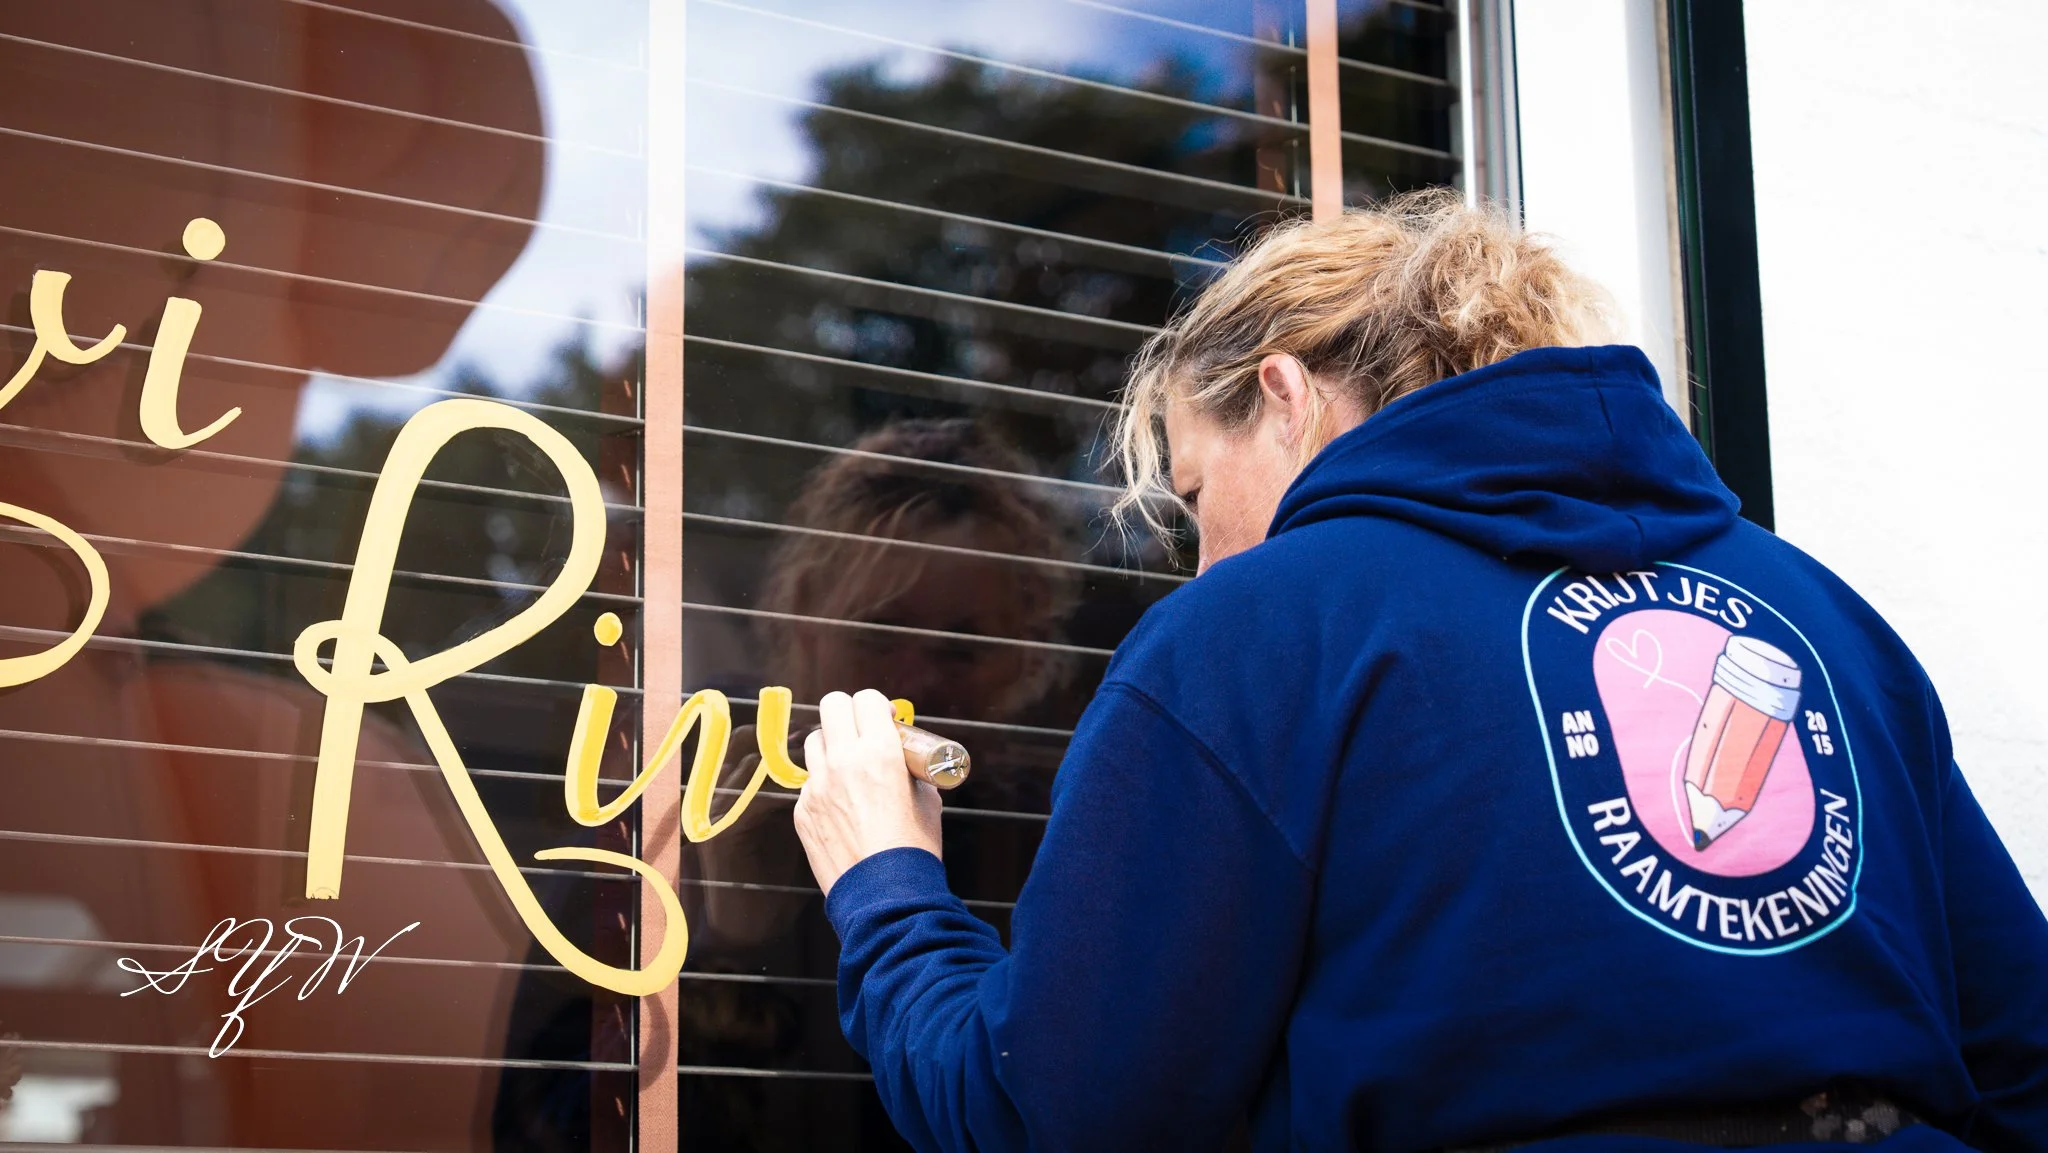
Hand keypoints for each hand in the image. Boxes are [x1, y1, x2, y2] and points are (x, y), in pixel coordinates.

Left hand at [793, 689, 942, 895]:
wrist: (885, 895)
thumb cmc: (913, 849)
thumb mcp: (927, 798)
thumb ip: (910, 771)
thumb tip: (904, 762)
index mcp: (879, 751)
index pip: (866, 699)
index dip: (878, 706)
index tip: (886, 720)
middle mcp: (842, 760)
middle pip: (832, 705)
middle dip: (849, 713)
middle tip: (862, 731)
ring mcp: (817, 786)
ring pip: (815, 742)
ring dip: (832, 746)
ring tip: (849, 768)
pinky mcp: (803, 810)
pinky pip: (810, 783)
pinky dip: (825, 786)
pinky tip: (843, 809)